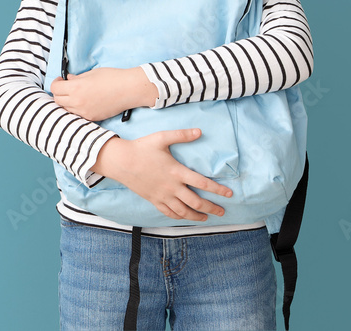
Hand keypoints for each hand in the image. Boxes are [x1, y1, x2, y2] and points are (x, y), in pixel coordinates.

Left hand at [50, 67, 157, 121]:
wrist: (129, 90)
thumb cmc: (112, 78)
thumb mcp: (91, 73)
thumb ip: (77, 78)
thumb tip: (68, 79)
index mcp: (76, 88)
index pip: (55, 88)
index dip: (56, 82)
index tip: (61, 80)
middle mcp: (78, 102)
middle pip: (57, 100)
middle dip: (59, 93)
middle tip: (66, 87)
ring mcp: (84, 112)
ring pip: (66, 109)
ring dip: (66, 102)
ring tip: (75, 95)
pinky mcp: (92, 117)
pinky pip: (77, 114)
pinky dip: (76, 109)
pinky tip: (83, 102)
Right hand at [93, 129, 232, 221]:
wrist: (120, 161)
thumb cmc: (141, 148)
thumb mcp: (162, 138)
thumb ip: (182, 135)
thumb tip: (199, 131)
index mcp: (176, 172)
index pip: (202, 183)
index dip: (218, 189)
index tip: (229, 194)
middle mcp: (171, 187)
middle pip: (196, 202)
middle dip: (211, 208)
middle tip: (222, 212)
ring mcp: (162, 195)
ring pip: (183, 211)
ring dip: (197, 216)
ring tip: (206, 218)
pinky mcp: (153, 200)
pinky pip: (168, 212)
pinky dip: (178, 217)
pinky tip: (184, 217)